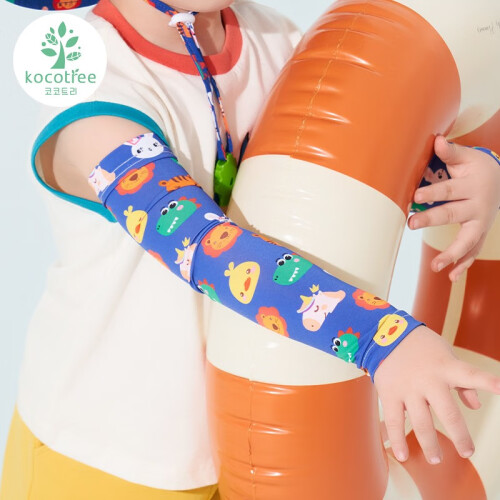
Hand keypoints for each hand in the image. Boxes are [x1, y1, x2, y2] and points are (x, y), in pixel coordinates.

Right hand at [374, 325, 499, 464]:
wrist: (385, 334)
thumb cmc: (422, 348)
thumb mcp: (446, 356)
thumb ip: (462, 382)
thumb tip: (475, 406)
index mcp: (446, 368)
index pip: (470, 376)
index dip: (488, 382)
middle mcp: (428, 380)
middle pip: (447, 413)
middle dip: (459, 436)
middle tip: (467, 452)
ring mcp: (408, 389)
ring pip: (421, 422)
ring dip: (430, 445)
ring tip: (436, 459)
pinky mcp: (389, 394)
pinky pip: (394, 421)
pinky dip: (398, 440)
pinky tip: (402, 455)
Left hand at [408, 135, 499, 281]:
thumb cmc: (475, 168)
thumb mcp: (467, 157)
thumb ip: (451, 152)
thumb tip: (437, 140)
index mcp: (472, 185)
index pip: (449, 190)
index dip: (433, 193)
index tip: (416, 195)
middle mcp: (478, 206)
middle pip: (453, 214)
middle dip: (432, 219)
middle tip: (412, 223)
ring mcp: (480, 224)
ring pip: (467, 240)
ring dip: (451, 253)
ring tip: (435, 266)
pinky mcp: (480, 235)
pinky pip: (473, 252)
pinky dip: (463, 265)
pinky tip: (451, 277)